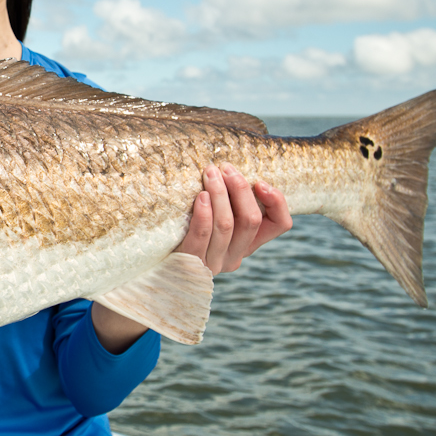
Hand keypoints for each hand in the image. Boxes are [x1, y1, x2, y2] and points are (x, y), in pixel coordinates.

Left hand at [178, 164, 292, 274]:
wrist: (155, 267)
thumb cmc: (185, 232)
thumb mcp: (212, 218)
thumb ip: (226, 202)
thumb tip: (230, 168)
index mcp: (247, 244)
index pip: (280, 224)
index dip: (277, 202)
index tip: (261, 181)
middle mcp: (235, 256)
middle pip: (251, 220)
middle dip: (240, 189)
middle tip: (226, 168)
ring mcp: (214, 262)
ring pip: (226, 225)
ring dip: (220, 194)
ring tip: (210, 173)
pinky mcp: (191, 263)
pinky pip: (202, 236)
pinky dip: (203, 214)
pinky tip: (201, 196)